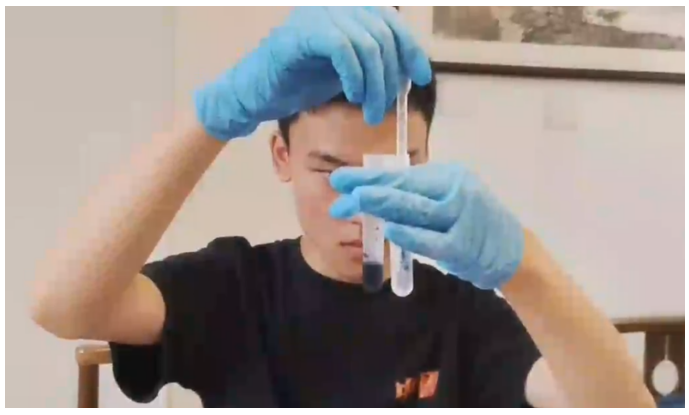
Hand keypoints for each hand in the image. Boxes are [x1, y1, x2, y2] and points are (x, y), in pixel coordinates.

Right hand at [194, 6, 432, 141]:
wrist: (255, 96)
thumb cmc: (298, 84)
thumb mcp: (348, 71)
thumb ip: (374, 63)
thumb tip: (411, 70)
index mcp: (348, 12)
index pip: (392, 23)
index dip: (411, 50)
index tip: (422, 78)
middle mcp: (335, 7)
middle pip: (384, 34)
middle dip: (392, 76)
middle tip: (387, 107)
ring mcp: (316, 16)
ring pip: (367, 44)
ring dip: (375, 84)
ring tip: (371, 111)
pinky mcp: (300, 33)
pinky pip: (342, 48)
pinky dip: (354, 75)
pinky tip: (353, 96)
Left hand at [329, 162, 524, 289]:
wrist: (513, 251)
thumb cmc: (471, 223)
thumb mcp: (448, 199)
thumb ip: (416, 196)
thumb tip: (371, 194)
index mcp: (448, 176)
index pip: (401, 175)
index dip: (368, 177)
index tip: (340, 179)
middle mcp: (455, 190)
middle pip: (405, 188)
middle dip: (368, 190)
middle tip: (339, 193)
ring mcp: (461, 217)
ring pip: (417, 209)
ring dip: (384, 204)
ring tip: (356, 202)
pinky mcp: (463, 246)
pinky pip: (431, 240)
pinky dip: (411, 235)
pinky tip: (390, 230)